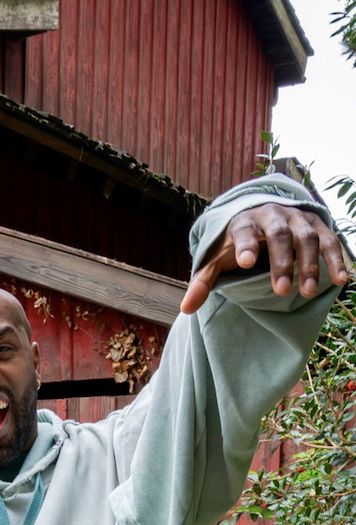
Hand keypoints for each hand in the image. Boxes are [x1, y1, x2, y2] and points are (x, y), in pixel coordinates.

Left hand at [181, 203, 348, 313]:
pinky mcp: (316, 225)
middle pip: (279, 235)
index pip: (243, 231)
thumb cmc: (234, 244)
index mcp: (243, 222)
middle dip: (281, 263)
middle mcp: (272, 215)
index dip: (245, 245)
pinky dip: (336, 259)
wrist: (257, 215)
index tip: (245, 262)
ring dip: (310, 264)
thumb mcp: (215, 260)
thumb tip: (185, 309)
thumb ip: (202, 282)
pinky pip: (330, 241)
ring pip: (307, 238)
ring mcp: (297, 219)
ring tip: (308, 292)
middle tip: (280, 291)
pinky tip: (342, 280)